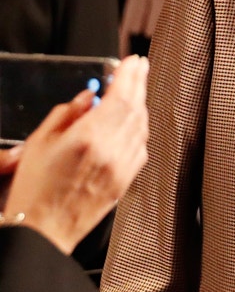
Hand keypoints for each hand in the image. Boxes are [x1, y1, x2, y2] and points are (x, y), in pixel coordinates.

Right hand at [3, 55, 148, 253]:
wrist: (44, 230)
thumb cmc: (35, 189)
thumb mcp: (40, 142)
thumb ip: (67, 114)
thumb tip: (88, 97)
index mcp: (90, 138)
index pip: (121, 98)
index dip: (130, 76)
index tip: (133, 61)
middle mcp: (113, 152)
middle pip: (135, 109)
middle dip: (138, 85)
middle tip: (139, 67)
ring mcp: (123, 167)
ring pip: (142, 128)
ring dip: (140, 105)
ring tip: (135, 90)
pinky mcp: (126, 180)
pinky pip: (140, 148)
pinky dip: (139, 130)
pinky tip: (133, 122)